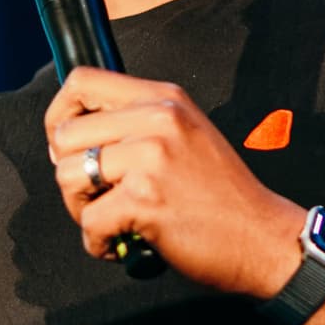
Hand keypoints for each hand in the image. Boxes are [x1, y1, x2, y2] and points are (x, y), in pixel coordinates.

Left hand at [44, 67, 308, 295]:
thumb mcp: (185, 134)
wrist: (264, 238)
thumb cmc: (222, 195)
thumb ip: (137, 122)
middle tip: (96, 196)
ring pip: (68, 175)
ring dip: (80, 208)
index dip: (59, 115)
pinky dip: (97, 242)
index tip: (68, 146)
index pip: (81, 81)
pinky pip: (87, 221)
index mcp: (163, 98)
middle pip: (65, 134)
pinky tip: (121, 244)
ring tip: (110, 219)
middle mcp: (157, 119)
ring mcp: (151, 157)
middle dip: (71, 172)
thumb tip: (71, 133)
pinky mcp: (145, 199)